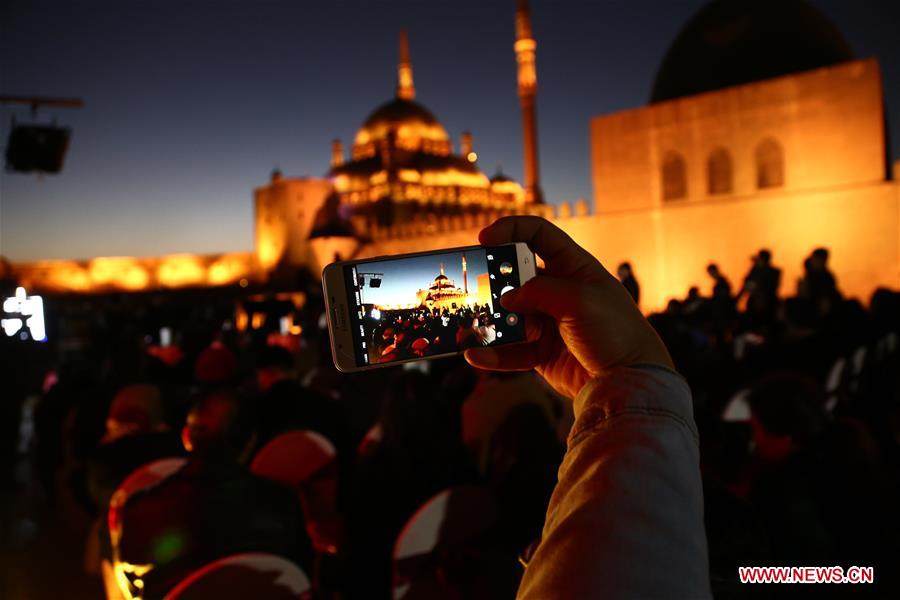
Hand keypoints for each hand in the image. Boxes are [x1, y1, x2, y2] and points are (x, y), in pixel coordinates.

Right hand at [464, 217, 672, 399]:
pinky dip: (493, 353)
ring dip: (489, 320)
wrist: (630, 381)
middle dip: (494, 280)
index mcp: (574, 267)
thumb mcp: (579, 300)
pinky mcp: (542, 352)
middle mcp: (559, 291)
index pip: (538, 235)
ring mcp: (549, 322)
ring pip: (509, 315)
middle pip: (516, 276)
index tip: (485, 239)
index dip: (511, 230)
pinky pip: (511, 350)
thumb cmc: (615, 332)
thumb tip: (507, 299)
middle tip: (475, 288)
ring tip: (471, 326)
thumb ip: (539, 291)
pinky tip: (476, 355)